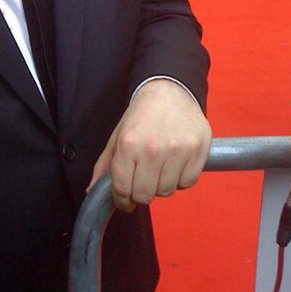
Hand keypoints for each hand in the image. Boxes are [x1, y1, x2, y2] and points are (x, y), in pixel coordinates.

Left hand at [88, 79, 210, 211]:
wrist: (168, 90)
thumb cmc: (141, 115)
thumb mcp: (117, 135)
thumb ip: (105, 165)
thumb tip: (93, 191)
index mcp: (128, 144)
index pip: (122, 189)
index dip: (121, 200)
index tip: (125, 201)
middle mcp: (153, 149)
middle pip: (145, 195)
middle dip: (140, 193)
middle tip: (142, 181)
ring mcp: (178, 150)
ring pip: (167, 191)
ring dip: (161, 185)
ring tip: (159, 167)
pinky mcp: (198, 150)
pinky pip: (187, 183)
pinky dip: (180, 179)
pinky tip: (175, 164)